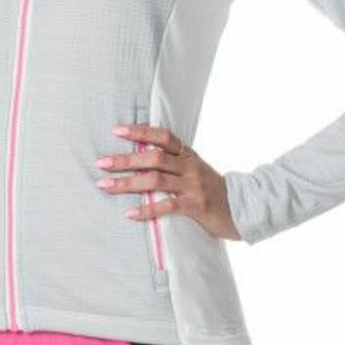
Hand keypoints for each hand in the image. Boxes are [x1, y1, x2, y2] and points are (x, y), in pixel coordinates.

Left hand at [96, 124, 240, 241]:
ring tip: (106, 186)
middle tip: (101, 163)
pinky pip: (168, 206)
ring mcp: (193, 185)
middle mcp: (190, 166)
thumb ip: (174, 164)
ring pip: (156, 180)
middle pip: (154, 158)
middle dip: (125, 160)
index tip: (117, 130)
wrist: (243, 209)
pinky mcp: (196, 205)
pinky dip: (147, 210)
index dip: (140, 132)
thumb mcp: (196, 171)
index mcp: (188, 155)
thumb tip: (140, 160)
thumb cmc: (213, 191)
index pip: (163, 137)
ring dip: (128, 183)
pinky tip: (130, 214)